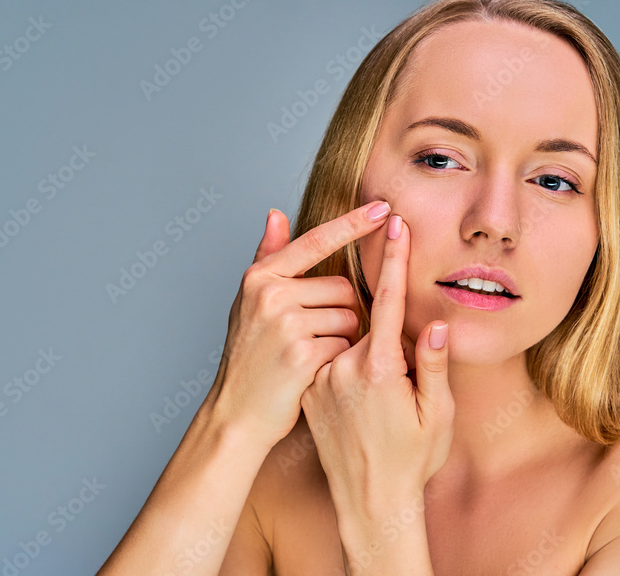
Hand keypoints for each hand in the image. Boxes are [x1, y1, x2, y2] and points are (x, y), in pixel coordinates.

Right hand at [203, 201, 392, 449]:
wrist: (237, 412)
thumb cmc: (250, 355)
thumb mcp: (250, 302)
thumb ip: (268, 257)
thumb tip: (277, 213)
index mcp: (260, 277)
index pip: (316, 241)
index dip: (352, 224)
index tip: (382, 207)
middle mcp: (270, 296)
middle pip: (342, 287)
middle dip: (342, 310)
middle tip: (314, 336)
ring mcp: (285, 325)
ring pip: (349, 316)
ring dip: (343, 337)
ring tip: (313, 354)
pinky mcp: (302, 355)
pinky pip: (346, 344)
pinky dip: (340, 358)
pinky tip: (316, 371)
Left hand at [299, 215, 454, 519]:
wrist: (369, 502)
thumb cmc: (411, 461)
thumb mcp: (437, 416)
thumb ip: (433, 365)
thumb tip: (435, 325)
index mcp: (379, 368)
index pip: (386, 300)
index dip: (392, 260)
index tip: (392, 224)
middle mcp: (343, 368)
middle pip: (367, 323)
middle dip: (387, 338)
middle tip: (400, 387)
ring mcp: (322, 379)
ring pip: (347, 343)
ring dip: (367, 357)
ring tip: (380, 408)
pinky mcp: (309, 391)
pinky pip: (330, 361)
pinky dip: (345, 367)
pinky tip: (360, 407)